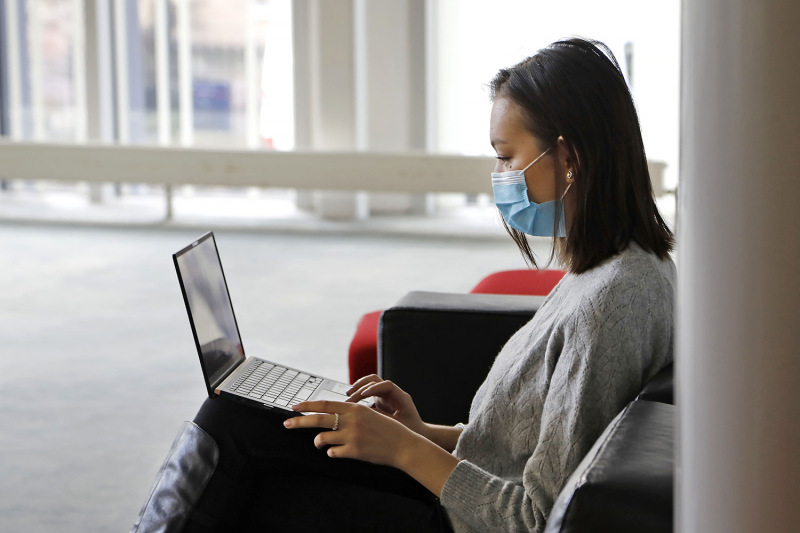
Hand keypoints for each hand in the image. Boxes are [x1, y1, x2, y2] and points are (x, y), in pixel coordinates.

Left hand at [284, 400, 417, 468]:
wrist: (403, 445)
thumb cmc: (387, 430)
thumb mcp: (369, 414)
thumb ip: (350, 413)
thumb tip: (329, 414)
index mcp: (355, 408)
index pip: (325, 404)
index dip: (308, 405)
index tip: (295, 407)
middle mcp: (351, 420)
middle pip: (318, 420)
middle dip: (299, 422)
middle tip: (286, 423)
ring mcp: (352, 436)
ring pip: (322, 439)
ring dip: (318, 442)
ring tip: (320, 443)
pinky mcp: (354, 451)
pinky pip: (333, 453)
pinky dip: (331, 452)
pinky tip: (336, 452)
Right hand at [345, 375, 425, 436]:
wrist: (418, 433)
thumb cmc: (411, 431)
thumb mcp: (397, 427)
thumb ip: (383, 420)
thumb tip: (366, 417)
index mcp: (401, 398)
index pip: (387, 385)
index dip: (374, 388)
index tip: (363, 395)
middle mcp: (393, 394)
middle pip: (376, 381)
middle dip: (362, 387)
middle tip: (349, 398)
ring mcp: (386, 396)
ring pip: (371, 384)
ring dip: (359, 387)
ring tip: (347, 395)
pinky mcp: (381, 400)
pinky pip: (369, 393)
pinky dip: (360, 395)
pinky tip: (351, 402)